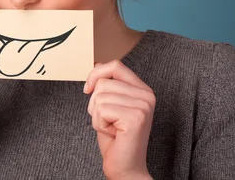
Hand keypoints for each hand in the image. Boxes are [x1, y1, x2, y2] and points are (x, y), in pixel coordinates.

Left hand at [84, 60, 155, 179]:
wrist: (125, 168)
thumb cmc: (116, 140)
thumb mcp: (109, 106)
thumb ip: (108, 85)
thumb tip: (97, 65)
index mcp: (142, 90)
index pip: (115, 65)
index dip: (96, 74)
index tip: (88, 90)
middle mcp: (147, 95)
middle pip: (103, 82)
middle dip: (95, 104)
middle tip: (109, 122)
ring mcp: (143, 106)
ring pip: (100, 96)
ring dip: (97, 116)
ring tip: (111, 129)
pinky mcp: (136, 118)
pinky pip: (101, 110)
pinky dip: (99, 124)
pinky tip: (113, 134)